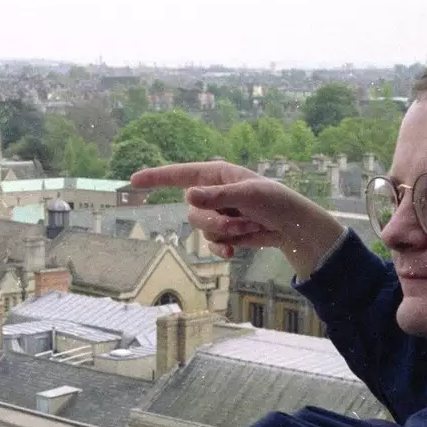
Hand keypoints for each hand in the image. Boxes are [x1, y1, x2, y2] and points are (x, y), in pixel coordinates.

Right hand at [130, 162, 347, 279]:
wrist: (293, 227)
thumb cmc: (275, 201)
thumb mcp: (248, 194)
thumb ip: (217, 196)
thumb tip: (189, 195)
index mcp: (216, 174)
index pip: (179, 174)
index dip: (155, 177)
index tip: (133, 180)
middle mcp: (212, 192)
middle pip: (192, 212)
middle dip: (213, 221)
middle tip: (238, 221)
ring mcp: (217, 213)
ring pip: (202, 229)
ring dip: (224, 233)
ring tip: (247, 228)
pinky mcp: (224, 232)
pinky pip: (210, 243)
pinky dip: (221, 247)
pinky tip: (232, 251)